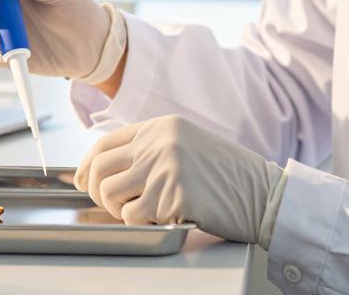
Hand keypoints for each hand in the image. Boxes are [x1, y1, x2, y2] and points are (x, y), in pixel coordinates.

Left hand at [75, 115, 282, 243]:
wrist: (265, 193)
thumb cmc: (228, 175)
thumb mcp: (188, 145)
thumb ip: (152, 148)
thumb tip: (111, 167)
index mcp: (161, 126)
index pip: (105, 144)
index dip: (87, 166)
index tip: (82, 181)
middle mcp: (158, 142)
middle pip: (100, 168)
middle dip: (96, 192)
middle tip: (110, 205)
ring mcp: (164, 167)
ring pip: (109, 193)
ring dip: (117, 209)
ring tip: (140, 211)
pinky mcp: (172, 195)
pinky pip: (133, 215)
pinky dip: (140, 222)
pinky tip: (161, 217)